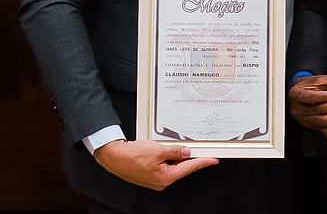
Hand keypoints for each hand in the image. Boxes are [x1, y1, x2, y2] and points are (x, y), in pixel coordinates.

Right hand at [93, 139, 217, 190]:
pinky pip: (163, 164)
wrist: (113, 157)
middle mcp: (161, 180)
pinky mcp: (149, 173)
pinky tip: (165, 149)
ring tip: (174, 147)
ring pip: (172, 165)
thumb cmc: (132, 156)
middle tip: (197, 148)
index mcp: (165, 178)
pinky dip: (167, 156)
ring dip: (175, 156)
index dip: (203, 162)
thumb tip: (187, 152)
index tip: (213, 160)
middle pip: (181, 167)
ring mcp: (155, 178)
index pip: (189, 168)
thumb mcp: (158, 150)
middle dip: (188, 157)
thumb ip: (175, 151)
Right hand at [287, 74, 326, 143]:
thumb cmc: (305, 87)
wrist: (296, 96)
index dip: (322, 96)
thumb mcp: (315, 81)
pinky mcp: (312, 125)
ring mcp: (305, 118)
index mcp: (298, 94)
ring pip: (319, 121)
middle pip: (317, 109)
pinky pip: (320, 130)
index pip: (310, 97)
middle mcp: (300, 108)